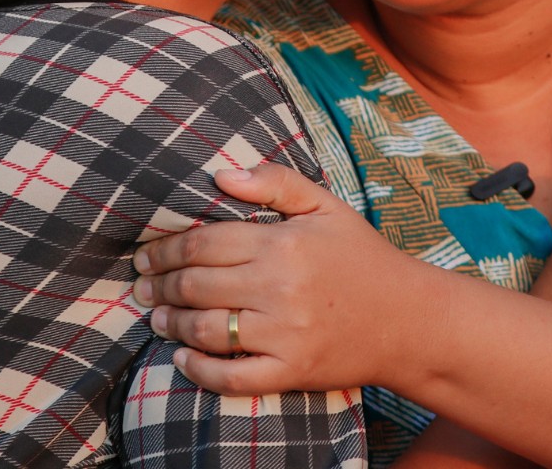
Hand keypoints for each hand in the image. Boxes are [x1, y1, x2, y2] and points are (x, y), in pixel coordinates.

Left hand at [132, 164, 434, 394]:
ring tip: (158, 316)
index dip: (165, 248)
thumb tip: (220, 173)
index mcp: (284, 243)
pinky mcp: (291, 371)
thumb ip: (275, 182)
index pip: (204, 243)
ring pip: (206, 330)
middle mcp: (280, 288)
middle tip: (141, 284)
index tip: (145, 252)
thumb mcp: (326, 207)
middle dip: (158, 285)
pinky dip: (199, 371)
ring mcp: (284, 334)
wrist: (409, 320)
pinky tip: (182, 360)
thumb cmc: (362, 257)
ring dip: (172, 324)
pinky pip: (230, 377)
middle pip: (196, 286)